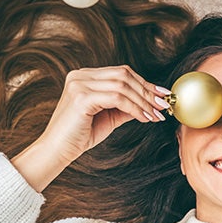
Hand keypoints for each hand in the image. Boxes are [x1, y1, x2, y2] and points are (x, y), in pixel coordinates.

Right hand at [41, 65, 170, 162]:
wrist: (57, 150)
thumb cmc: (80, 135)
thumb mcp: (109, 117)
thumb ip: (126, 106)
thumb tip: (150, 103)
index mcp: (84, 76)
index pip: (121, 73)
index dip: (144, 83)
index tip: (162, 95)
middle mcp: (80, 76)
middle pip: (124, 75)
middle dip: (147, 91)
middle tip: (164, 105)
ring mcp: (79, 84)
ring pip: (122, 86)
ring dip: (143, 101)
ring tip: (156, 114)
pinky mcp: (81, 98)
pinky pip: (117, 98)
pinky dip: (134, 108)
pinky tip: (144, 118)